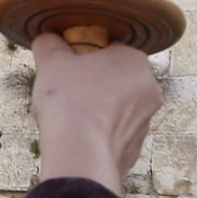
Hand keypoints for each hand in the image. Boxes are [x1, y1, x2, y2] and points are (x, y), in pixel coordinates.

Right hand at [29, 34, 160, 193]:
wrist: (81, 158)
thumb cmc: (70, 102)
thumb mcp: (51, 61)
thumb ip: (49, 44)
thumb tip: (47, 39)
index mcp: (136, 61)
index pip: (108, 49)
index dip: (83, 57)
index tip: (66, 68)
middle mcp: (149, 90)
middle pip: (113, 79)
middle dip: (90, 84)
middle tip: (65, 93)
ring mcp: (145, 123)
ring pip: (114, 108)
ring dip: (94, 110)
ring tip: (68, 119)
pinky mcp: (135, 150)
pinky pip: (111, 135)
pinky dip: (96, 135)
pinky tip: (76, 139)